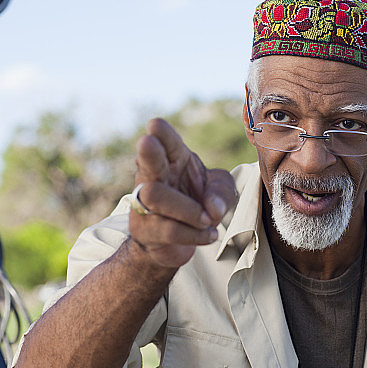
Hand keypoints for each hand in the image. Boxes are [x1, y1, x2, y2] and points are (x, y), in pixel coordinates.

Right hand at [128, 118, 235, 267]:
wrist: (175, 243)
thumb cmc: (197, 204)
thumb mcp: (220, 192)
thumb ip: (222, 193)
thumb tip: (211, 210)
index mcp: (173, 160)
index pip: (166, 142)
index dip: (161, 133)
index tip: (155, 124)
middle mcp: (153, 177)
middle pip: (147, 162)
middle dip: (148, 152)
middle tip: (147, 142)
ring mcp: (144, 203)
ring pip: (156, 196)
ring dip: (188, 210)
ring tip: (208, 219)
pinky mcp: (144, 229)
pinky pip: (169, 229)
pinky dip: (194, 234)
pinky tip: (208, 235)